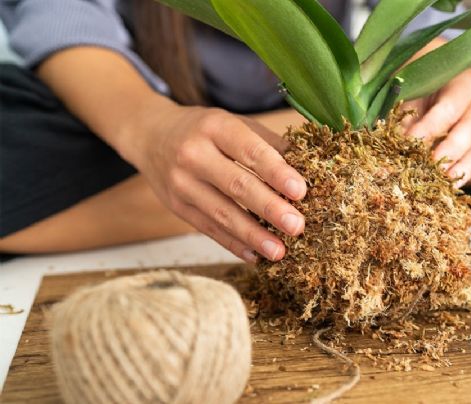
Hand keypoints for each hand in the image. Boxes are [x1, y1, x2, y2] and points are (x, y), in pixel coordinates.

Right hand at [127, 100, 306, 261]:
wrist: (150, 134)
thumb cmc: (205, 129)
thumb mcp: (234, 123)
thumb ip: (269, 143)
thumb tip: (310, 166)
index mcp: (215, 127)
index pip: (250, 151)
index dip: (277, 172)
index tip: (301, 191)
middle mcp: (194, 154)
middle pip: (237, 185)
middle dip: (270, 208)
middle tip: (297, 226)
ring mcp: (181, 183)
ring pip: (221, 213)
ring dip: (253, 235)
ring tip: (279, 251)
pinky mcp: (176, 206)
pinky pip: (208, 228)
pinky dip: (233, 244)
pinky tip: (254, 255)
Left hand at [402, 68, 470, 186]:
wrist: (427, 91)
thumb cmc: (415, 89)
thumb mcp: (407, 96)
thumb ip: (400, 119)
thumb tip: (387, 152)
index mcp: (464, 81)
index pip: (450, 106)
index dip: (431, 125)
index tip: (412, 141)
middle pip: (469, 128)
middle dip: (449, 149)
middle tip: (430, 165)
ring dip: (457, 165)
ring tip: (440, 180)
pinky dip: (462, 174)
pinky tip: (447, 185)